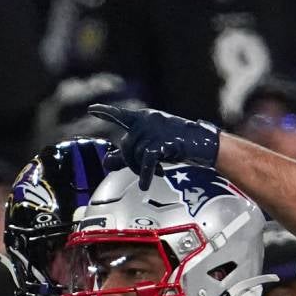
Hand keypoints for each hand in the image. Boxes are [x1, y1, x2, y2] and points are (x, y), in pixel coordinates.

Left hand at [88, 104, 219, 189]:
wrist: (202, 143)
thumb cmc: (177, 144)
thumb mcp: (150, 147)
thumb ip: (126, 155)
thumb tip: (106, 162)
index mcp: (143, 118)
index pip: (121, 116)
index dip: (106, 112)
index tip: (92, 110)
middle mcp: (146, 122)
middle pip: (126, 145)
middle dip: (131, 162)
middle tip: (144, 172)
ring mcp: (154, 132)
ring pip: (135, 155)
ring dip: (141, 169)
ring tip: (156, 173)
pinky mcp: (162, 144)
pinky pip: (147, 162)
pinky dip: (145, 175)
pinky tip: (145, 185)